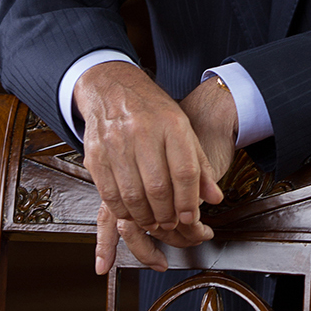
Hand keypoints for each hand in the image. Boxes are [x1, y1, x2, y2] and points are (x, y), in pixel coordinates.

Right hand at [75, 62, 233, 273]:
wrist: (112, 87)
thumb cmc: (152, 111)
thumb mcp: (182, 127)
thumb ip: (199, 164)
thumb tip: (214, 199)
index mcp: (171, 123)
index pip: (185, 171)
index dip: (189, 201)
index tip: (191, 218)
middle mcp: (142, 132)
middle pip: (158, 188)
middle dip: (167, 214)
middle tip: (172, 223)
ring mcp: (116, 144)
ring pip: (133, 196)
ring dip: (146, 218)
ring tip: (155, 221)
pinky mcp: (95, 156)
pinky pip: (110, 195)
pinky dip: (124, 212)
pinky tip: (133, 213)